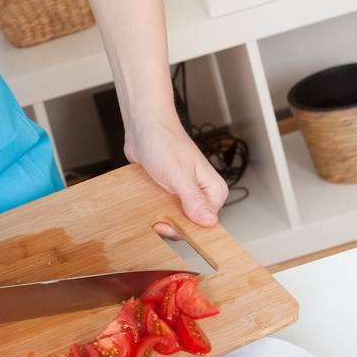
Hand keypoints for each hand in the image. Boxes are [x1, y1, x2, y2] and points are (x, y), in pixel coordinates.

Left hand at [123, 112, 228, 239]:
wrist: (144, 126)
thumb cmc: (164, 142)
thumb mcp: (178, 174)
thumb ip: (193, 199)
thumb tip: (209, 222)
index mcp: (213, 190)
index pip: (207, 224)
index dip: (188, 229)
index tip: (168, 227)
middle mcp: (202, 193)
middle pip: (192, 224)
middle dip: (173, 225)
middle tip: (156, 221)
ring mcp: (185, 193)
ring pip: (177, 218)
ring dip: (162, 218)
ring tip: (151, 211)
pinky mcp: (169, 191)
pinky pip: (164, 209)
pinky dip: (155, 211)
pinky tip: (146, 207)